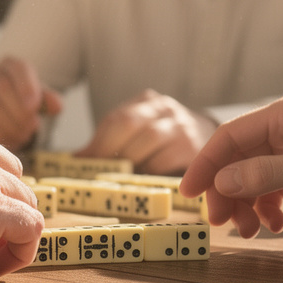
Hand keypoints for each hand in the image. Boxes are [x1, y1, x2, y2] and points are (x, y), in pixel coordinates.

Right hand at [0, 57, 62, 150]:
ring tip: (23, 134)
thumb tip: (56, 106)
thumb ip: (48, 101)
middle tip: (32, 126)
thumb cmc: (21, 105)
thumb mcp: (38, 100)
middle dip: (20, 111)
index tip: (33, 107)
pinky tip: (10, 139)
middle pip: (2, 86)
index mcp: (9, 66)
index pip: (17, 67)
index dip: (26, 86)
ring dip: (11, 124)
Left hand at [76, 89, 215, 174]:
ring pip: (149, 139)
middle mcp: (165, 108)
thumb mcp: (139, 131)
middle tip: (98, 171)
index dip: (97, 141)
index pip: (117, 117)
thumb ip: (111, 140)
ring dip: (130, 161)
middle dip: (110, 149)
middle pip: (130, 123)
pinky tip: (141, 180)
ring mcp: (181, 126)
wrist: (206, 137)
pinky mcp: (193, 148)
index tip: (82, 161)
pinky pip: (166, 160)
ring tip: (117, 177)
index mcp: (147, 101)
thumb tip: (76, 160)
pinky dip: (149, 172)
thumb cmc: (164, 139)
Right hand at [180, 94, 282, 237]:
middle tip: (221, 223)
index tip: (188, 194)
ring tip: (250, 231)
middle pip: (238, 160)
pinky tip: (273, 226)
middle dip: (226, 192)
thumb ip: (263, 175)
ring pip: (253, 178)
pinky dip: (266, 209)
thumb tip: (221, 183)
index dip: (206, 164)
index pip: (230, 137)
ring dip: (246, 205)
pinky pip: (273, 190)